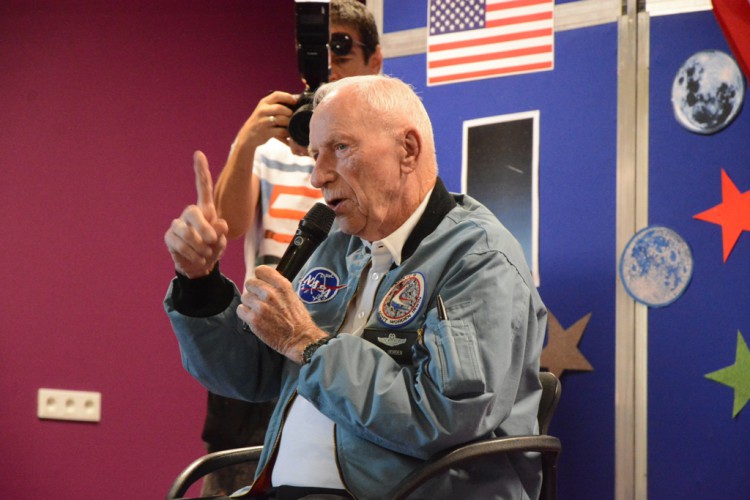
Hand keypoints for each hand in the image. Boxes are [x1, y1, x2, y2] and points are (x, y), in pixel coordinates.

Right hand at [164, 151, 228, 277]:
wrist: (199, 266)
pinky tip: (197, 258)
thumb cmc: (212, 249)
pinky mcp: (169, 237)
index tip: (198, 154)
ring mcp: (178, 224)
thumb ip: (221, 232)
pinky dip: (192, 254)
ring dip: (199, 246)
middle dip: (203, 228)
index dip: (201, 171)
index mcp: (205, 210)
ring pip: (185, 232)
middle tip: (212, 240)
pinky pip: (179, 245)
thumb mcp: (221, 241)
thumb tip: (219, 223)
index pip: (203, 188)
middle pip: (192, 212)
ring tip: (205, 254)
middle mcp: (190, 213)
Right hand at [236, 91, 299, 151]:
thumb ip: (276, 105)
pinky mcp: (266, 132)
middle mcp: (262, 110)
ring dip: (289, 123)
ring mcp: (263, 122)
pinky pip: (281, 131)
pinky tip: (288, 134)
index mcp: (264, 103)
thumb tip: (295, 101)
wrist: (248, 135)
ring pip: (281, 119)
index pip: (276, 95)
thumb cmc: (261, 121)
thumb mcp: (265, 109)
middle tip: (293, 116)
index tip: (295, 101)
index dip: (288, 97)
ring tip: (291, 125)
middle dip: (289, 112)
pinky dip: (287, 133)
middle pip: (280, 108)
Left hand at [237, 265, 327, 363]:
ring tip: (260, 312)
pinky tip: (255, 318)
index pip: (260, 270)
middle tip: (260, 301)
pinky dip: (246, 314)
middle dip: (254, 291)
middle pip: (249, 283)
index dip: (259, 277)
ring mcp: (261, 306)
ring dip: (250, 304)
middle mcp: (270, 293)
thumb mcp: (292, 296)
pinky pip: (240, 310)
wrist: (300, 339)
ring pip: (245, 297)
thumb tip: (262, 281)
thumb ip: (277, 286)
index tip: (261, 284)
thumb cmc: (297, 319)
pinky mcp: (253, 319)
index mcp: (282, 285)